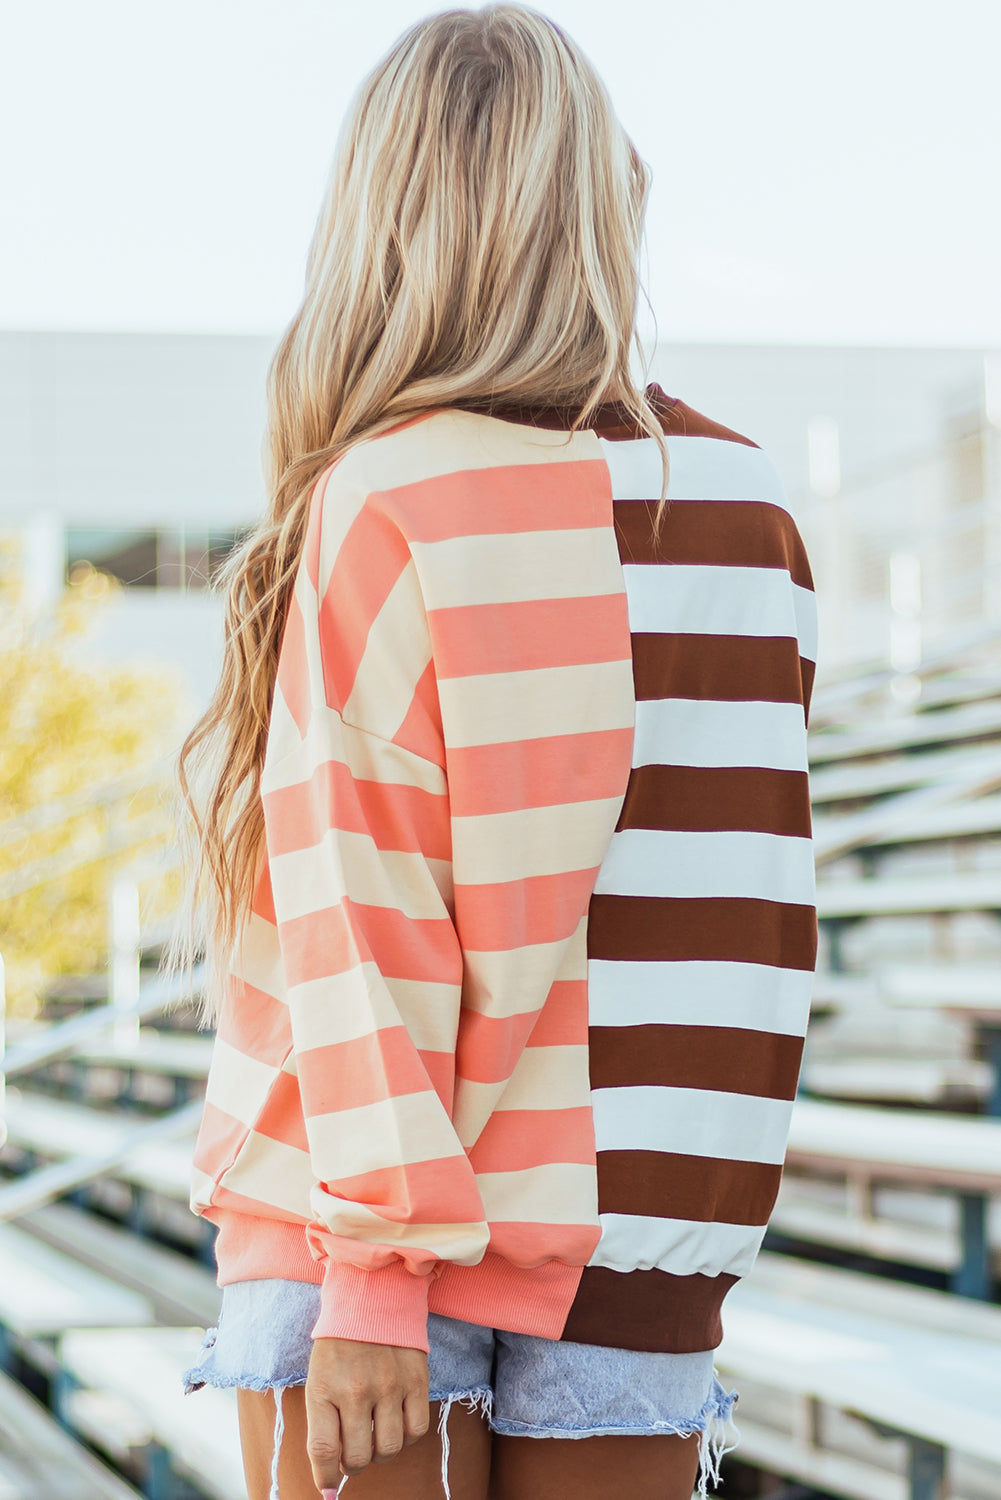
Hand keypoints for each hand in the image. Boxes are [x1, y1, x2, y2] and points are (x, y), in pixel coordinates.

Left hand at [305, 1336, 429, 1489]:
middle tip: (353, 1451)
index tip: (328, 1487)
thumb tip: (329, 1480)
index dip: (325, 1478)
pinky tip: (396, 1420)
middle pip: (358, 1458)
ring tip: (374, 1434)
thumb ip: (322, 1426)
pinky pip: (416, 1430)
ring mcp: (389, 1385)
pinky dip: (406, 1435)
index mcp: (324, 1388)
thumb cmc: (339, 1346)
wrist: (372, 1297)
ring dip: (380, 1451)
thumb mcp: (318, 1379)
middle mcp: (357, 1390)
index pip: (323, 1451)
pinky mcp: (416, 1380)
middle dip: (353, 1465)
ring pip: (389, 1449)